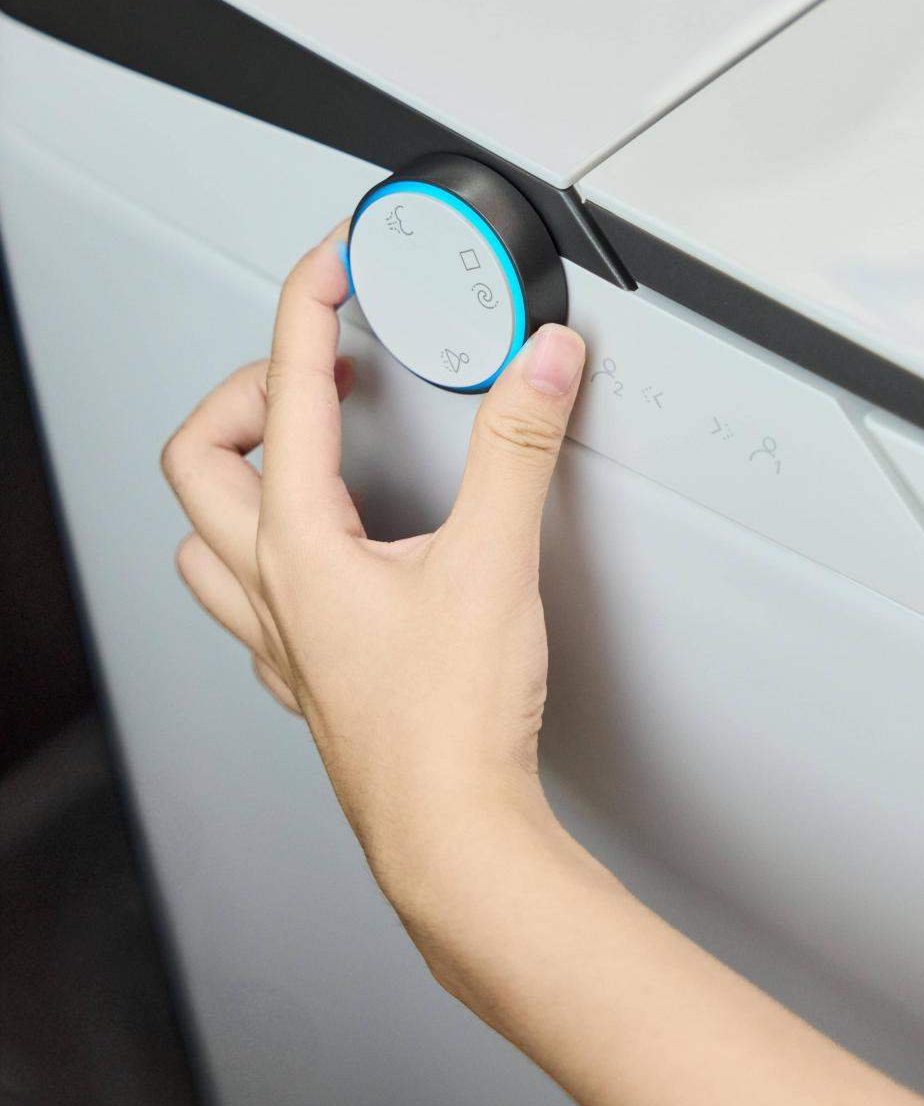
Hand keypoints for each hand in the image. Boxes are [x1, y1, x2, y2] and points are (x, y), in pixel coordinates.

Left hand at [160, 223, 586, 921]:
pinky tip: (324, 559)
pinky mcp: (315, 681)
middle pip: (200, 459)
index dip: (308, 306)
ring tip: (298, 449)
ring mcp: (286, 639)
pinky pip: (250, 603)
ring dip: (238, 477)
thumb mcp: (498, 561)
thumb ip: (520, 448)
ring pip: (205, 538)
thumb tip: (540, 364)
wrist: (456, 840)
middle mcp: (275, 588)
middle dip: (247, 392)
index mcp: (303, 543)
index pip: (286, 389)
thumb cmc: (454, 728)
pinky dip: (268, 556)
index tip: (333, 264)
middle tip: (317, 369)